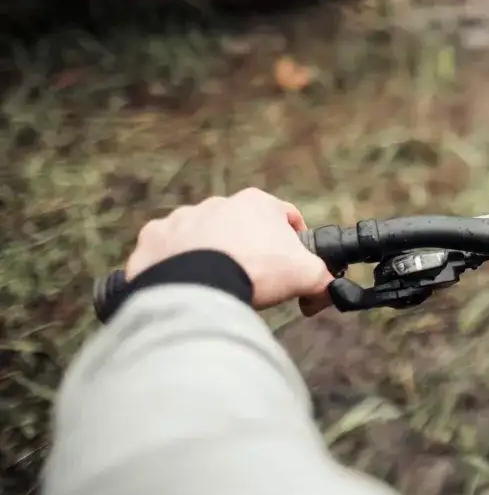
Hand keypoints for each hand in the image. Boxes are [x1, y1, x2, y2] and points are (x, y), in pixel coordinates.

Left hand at [126, 187, 332, 314]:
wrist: (197, 286)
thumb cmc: (255, 272)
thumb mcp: (306, 274)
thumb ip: (323, 278)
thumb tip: (329, 291)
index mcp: (257, 204)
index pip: (285, 216)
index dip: (294, 238)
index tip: (292, 261)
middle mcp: (218, 204)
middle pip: (241, 226)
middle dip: (247, 248)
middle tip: (253, 278)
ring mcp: (182, 219)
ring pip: (201, 237)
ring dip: (208, 254)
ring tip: (214, 284)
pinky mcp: (153, 240)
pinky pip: (165, 251)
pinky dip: (174, 266)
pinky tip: (183, 286)